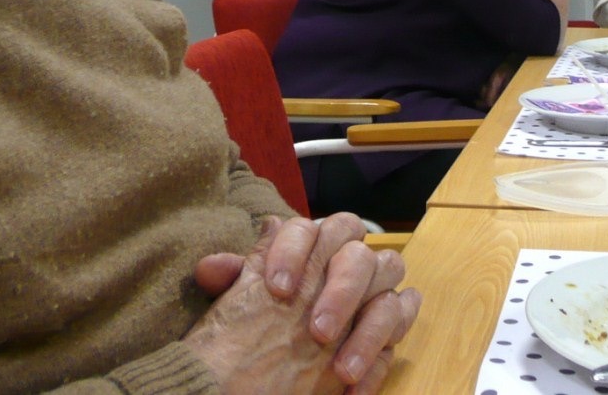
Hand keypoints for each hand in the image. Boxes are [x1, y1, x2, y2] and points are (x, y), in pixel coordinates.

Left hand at [188, 214, 419, 392]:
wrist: (254, 377)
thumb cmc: (250, 328)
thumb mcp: (238, 305)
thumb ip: (231, 282)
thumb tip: (211, 267)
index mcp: (313, 249)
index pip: (315, 229)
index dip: (297, 251)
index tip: (277, 287)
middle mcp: (347, 269)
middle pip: (363, 256)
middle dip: (343, 291)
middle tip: (318, 331)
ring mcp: (371, 303)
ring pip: (393, 298)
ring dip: (370, 332)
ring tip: (342, 369)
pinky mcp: (383, 339)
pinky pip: (396, 343)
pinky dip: (377, 366)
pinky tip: (351, 390)